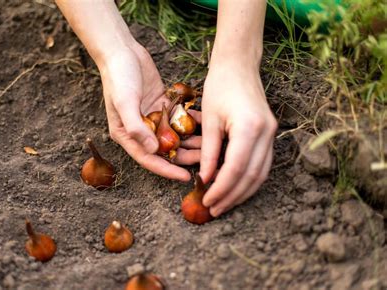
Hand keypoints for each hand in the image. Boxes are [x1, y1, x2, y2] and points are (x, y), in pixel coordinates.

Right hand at [99, 43, 199, 181]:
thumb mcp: (124, 102)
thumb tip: (153, 149)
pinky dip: (191, 121)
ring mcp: (152, 118)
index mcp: (127, 135)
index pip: (149, 159)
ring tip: (211, 144)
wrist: (121, 51)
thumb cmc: (118, 78)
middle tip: (206, 161)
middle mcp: (140, 130)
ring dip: (191, 141)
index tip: (186, 177)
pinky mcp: (162, 106)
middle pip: (165, 150)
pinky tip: (207, 124)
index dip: (167, 170)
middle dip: (185, 157)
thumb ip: (136, 127)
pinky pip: (179, 118)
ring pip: (175, 135)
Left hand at [199, 61, 276, 216]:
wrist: (239, 65)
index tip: (207, 200)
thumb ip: (209, 151)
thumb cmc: (219, 86)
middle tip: (214, 209)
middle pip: (252, 175)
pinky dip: (249, 179)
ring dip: (243, 191)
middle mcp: (266, 132)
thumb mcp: (208, 120)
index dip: (221, 188)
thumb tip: (206, 179)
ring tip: (224, 204)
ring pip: (261, 173)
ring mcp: (272, 133)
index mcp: (249, 127)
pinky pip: (263, 164)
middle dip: (232, 196)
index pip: (236, 168)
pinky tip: (236, 188)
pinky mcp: (271, 133)